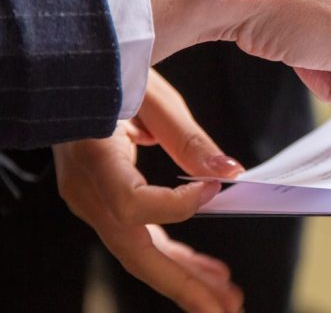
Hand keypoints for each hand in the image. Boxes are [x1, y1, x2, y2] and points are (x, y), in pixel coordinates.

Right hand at [54, 70, 244, 312]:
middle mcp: (88, 192)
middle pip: (138, 252)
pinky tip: (206, 271)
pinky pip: (140, 238)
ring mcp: (92, 201)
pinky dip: (174, 256)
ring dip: (186, 279)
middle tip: (228, 308)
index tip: (215, 189)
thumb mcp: (152, 96)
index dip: (179, 205)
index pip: (135, 205)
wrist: (72, 72)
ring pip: (141, 253)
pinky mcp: (103, 201)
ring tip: (227, 299)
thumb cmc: (109, 71)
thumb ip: (188, 137)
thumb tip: (229, 171)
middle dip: (186, 286)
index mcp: (95, 161)